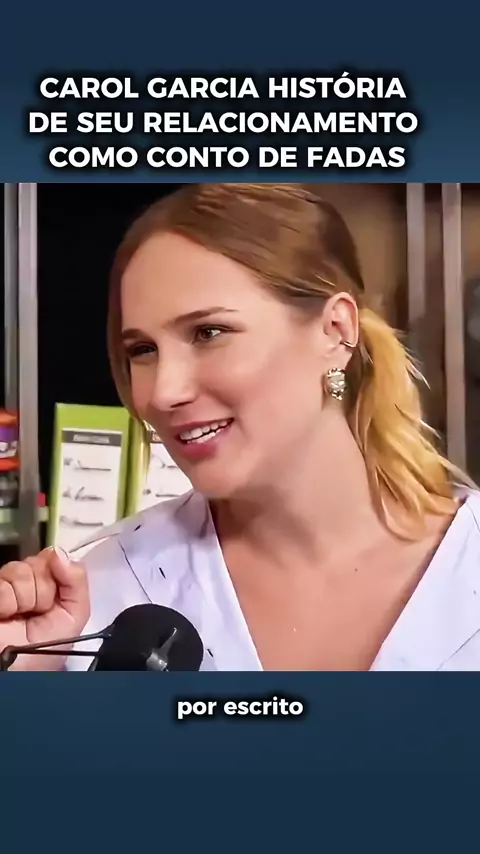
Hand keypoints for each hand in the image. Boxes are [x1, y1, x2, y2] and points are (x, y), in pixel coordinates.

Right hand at [0, 547, 89, 670]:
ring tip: (18, 617)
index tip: (55, 594)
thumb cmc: (44, 652)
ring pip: (18, 570)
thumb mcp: (72, 618)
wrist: (16, 671)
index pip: (53, 558)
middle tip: (36, 611)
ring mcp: (5, 588)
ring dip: (23, 598)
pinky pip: (1, 583)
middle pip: (37, 562)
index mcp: (48, 586)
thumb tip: (59, 552)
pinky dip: (5, 601)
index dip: (57, 571)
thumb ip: (76, 583)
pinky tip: (4, 615)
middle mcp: (25, 584)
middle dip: (41, 588)